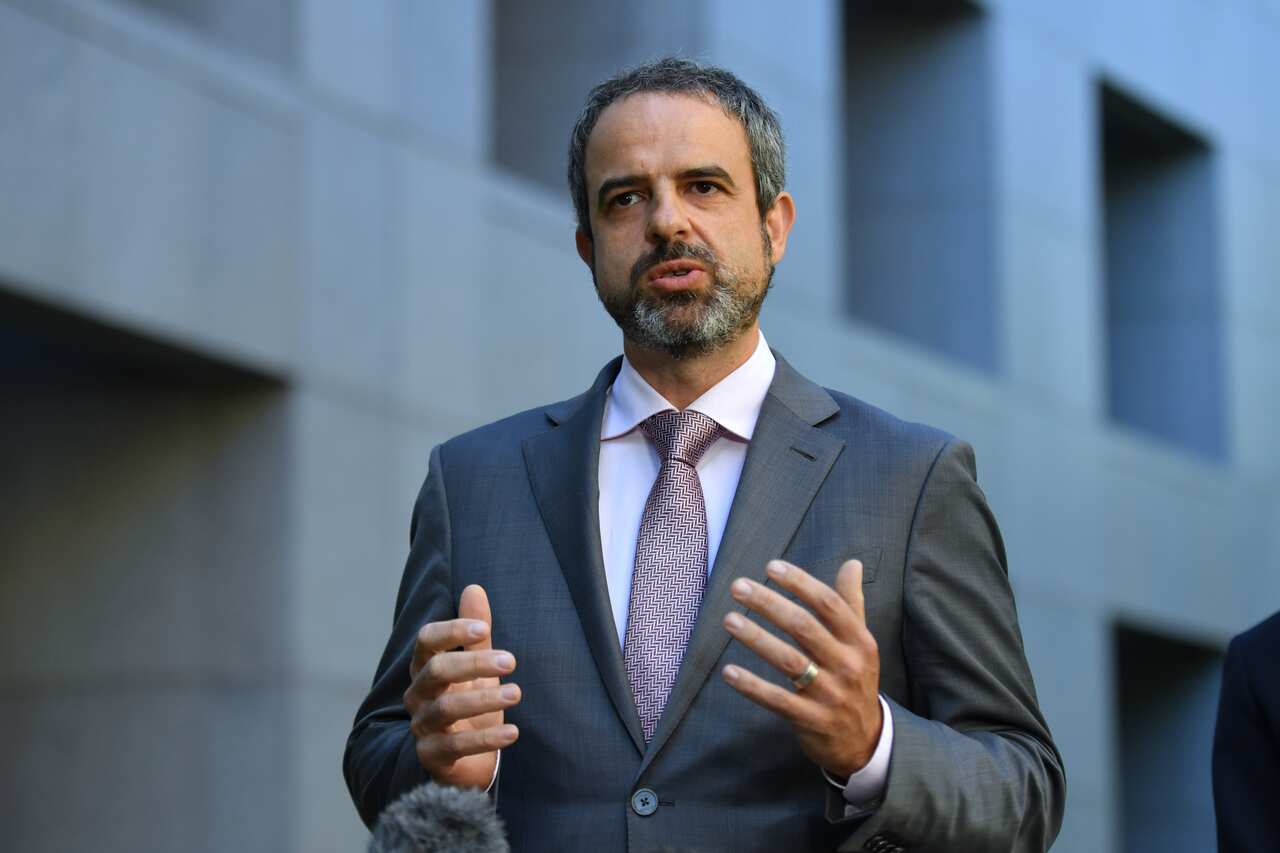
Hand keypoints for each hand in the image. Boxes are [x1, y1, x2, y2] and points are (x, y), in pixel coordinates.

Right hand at [404, 584, 520, 787]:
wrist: (464, 761)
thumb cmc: (469, 705)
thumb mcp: (478, 667)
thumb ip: (477, 632)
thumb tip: (474, 588)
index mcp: (426, 667)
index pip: (427, 641)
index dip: (452, 631)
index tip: (484, 628)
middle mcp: (418, 695)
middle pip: (436, 671)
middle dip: (473, 663)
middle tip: (511, 661)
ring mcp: (422, 726)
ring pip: (445, 709)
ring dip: (484, 700)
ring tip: (517, 693)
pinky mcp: (432, 756)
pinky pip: (455, 746)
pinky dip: (485, 738)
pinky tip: (513, 732)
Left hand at [721, 559, 881, 778]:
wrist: (866, 740)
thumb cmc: (854, 679)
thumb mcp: (860, 642)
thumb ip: (851, 603)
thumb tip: (851, 562)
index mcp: (860, 641)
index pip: (829, 604)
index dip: (800, 583)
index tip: (770, 567)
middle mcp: (848, 665)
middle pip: (804, 627)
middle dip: (769, 604)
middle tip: (738, 586)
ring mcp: (830, 695)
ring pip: (789, 661)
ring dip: (756, 638)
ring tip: (729, 620)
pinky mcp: (811, 720)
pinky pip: (777, 700)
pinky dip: (752, 686)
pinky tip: (728, 672)